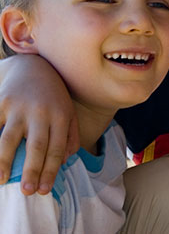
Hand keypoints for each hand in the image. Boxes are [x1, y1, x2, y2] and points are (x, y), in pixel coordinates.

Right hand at [0, 55, 78, 194]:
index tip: (43, 190)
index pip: (57, 148)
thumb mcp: (69, 111)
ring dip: (4, 162)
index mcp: (61, 116)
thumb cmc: (53, 96)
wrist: (34, 67)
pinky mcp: (2, 102)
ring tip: (1, 180)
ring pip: (9, 139)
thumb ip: (71, 135)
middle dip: (32, 170)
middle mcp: (42, 112)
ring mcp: (20, 107)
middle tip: (27, 192)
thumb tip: (66, 160)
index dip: (51, 171)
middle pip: (37, 146)